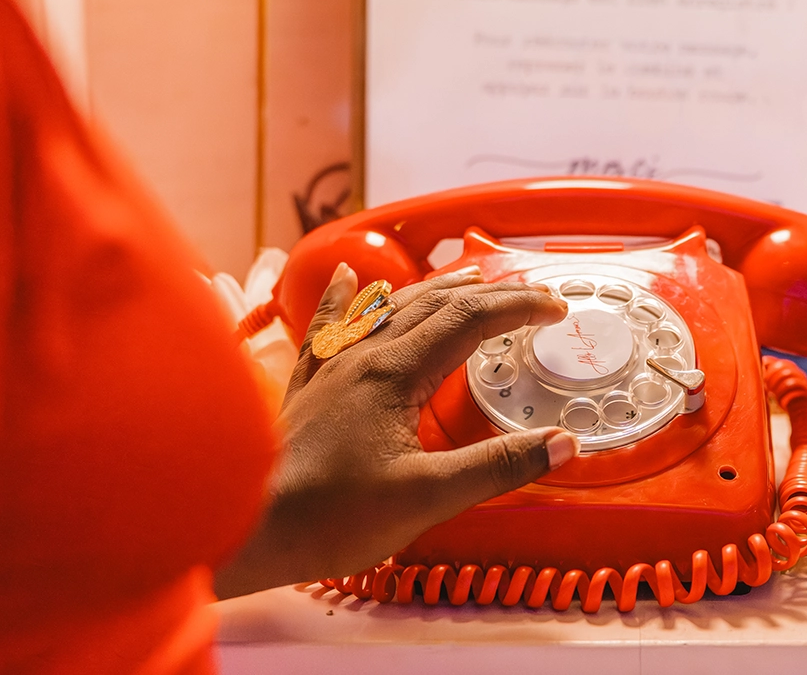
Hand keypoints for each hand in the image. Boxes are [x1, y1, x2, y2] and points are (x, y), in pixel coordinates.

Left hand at [214, 265, 576, 597]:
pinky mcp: (308, 386)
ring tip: (468, 278)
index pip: (469, 320)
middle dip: (488, 293)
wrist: (244, 529)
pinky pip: (330, 326)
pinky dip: (345, 298)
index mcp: (395, 372)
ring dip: (436, 289)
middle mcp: (363, 355)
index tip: (555, 307)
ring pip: (391, 308)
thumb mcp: (427, 498)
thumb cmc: (330, 517)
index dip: (517, 307)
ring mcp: (331, 366)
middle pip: (435, 304)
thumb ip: (496, 467)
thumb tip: (562, 444)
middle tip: (529, 293)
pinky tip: (346, 277)